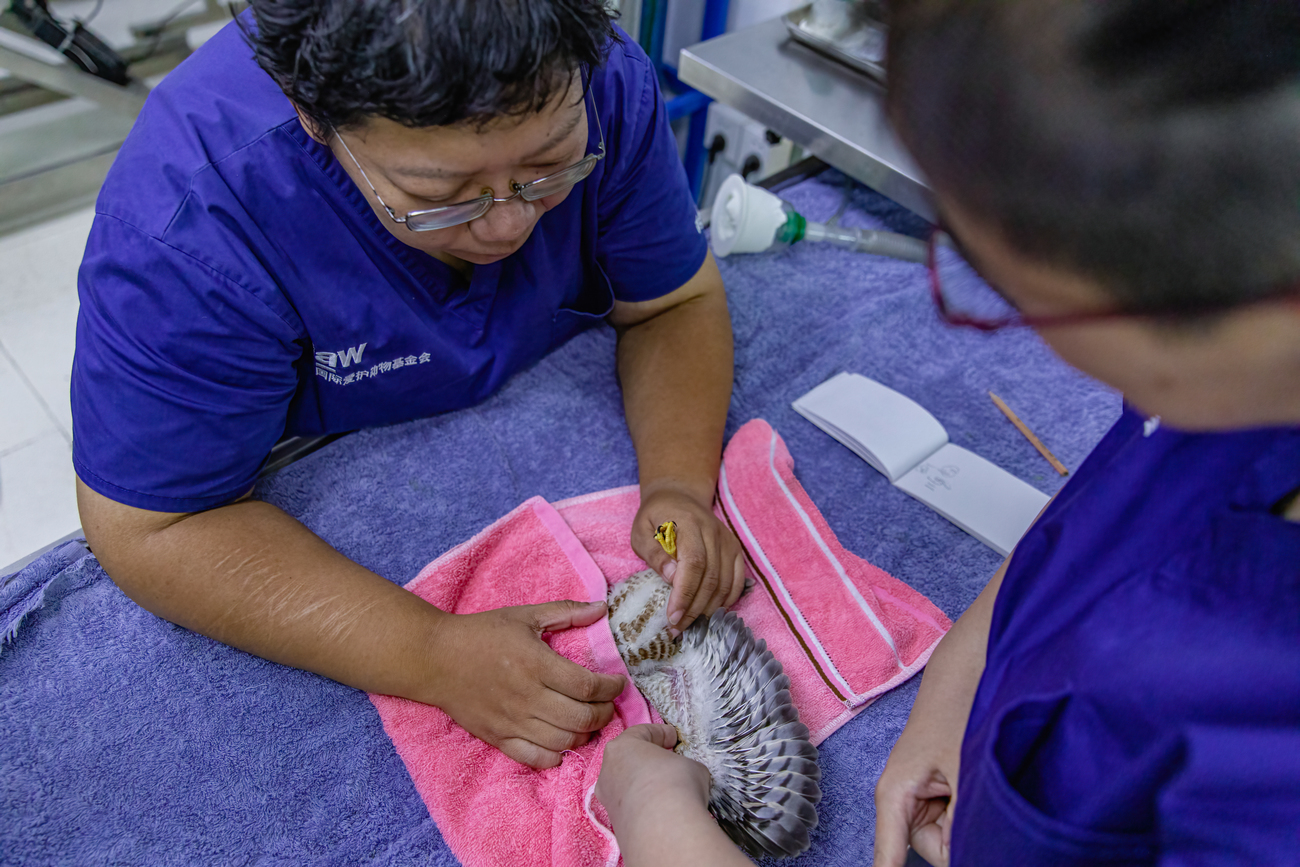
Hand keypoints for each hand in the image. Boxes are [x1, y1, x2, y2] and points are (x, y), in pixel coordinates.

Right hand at [425, 600, 626, 768]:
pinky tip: (563, 741)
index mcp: (536, 664)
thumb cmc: (482, 633)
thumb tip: (602, 607)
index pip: (588, 687)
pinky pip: (537, 759)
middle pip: (582, 718)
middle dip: (605, 713)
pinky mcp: (498, 739)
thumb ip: (565, 612)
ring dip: (586, 734)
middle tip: (608, 703)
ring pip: (564, 742)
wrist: (435, 658)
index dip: (611, 688)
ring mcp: (512, 722)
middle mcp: (527, 697)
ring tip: (589, 720)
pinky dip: (557, 755)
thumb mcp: (524, 615)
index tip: (618, 682)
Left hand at [596, 724, 710, 828]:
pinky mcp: (615, 823)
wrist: (664, 828)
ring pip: (627, 785)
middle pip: (628, 759)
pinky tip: (662, 809)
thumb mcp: (690, 765)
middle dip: (648, 760)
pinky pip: (631, 806)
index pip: (640, 733)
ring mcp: (608, 799)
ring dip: (645, 785)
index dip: (660, 733)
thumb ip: (683, 765)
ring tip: (668, 789)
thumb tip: (685, 775)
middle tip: (667, 761)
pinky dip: (644, 805)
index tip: (673, 737)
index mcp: (621, 747)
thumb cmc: (675, 783)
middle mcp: (608, 771)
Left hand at [632, 484, 745, 634]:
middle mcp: (713, 532)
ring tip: (689, 625)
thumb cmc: (656, 518)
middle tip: (677, 629)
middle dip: (694, 608)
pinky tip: (709, 613)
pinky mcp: (735, 550)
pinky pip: (736, 581)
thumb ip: (654, 554)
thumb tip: (670, 578)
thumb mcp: (641, 531)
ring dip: (709, 609)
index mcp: (688, 524)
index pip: (693, 563)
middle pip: (711, 577)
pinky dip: (726, 601)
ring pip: (725, 583)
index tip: (672, 617)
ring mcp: (727, 541)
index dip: (685, 593)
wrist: (680, 498)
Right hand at [872, 696, 963, 866]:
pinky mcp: (937, 793)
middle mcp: (902, 802)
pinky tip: (976, 786)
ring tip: (978, 783)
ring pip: (949, 839)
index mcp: (894, 796)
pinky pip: (955, 822)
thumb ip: (964, 821)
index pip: (888, 859)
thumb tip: (970, 854)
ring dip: (970, 823)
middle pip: (934, 853)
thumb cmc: (956, 713)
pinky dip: (971, 813)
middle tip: (975, 801)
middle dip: (961, 840)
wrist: (964, 675)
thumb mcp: (965, 771)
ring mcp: (920, 798)